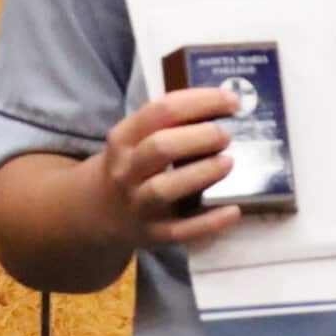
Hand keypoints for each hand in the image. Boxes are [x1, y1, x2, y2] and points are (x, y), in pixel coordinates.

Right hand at [96, 88, 243, 246]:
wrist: (102, 212)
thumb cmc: (135, 166)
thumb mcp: (138, 139)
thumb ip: (172, 123)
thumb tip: (226, 105)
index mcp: (124, 139)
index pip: (160, 111)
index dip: (200, 101)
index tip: (232, 101)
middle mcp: (127, 171)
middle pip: (159, 147)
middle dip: (199, 137)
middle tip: (227, 135)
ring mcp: (138, 204)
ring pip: (164, 188)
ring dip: (201, 173)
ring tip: (228, 162)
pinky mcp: (154, 234)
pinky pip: (181, 230)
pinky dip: (209, 223)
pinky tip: (233, 211)